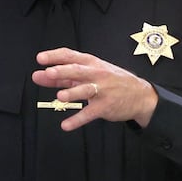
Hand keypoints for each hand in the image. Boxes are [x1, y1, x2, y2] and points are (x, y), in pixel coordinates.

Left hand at [32, 47, 158, 129]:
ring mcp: (102, 90)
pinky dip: (77, 120)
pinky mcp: (105, 106)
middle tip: (49, 73)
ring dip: (73, 93)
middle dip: (63, 71)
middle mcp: (96, 74)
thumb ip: (64, 76)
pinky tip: (66, 125)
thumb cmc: (111, 81)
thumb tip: (40, 75)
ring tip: (60, 97)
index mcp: (91, 63)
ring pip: (85, 90)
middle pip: (77, 71)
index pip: (71, 56)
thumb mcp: (91, 73)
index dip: (55, 56)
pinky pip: (89, 114)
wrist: (140, 95)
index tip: (40, 59)